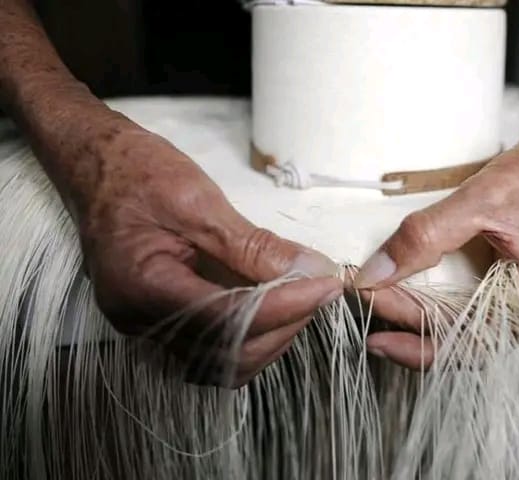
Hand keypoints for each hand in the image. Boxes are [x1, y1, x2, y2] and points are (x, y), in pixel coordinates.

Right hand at [72, 117, 341, 387]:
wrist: (94, 165)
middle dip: (284, 325)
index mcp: (142, 285)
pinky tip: (272, 304)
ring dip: (271, 336)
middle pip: (229, 354)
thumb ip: (253, 244)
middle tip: (317, 287)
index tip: (326, 285)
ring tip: (299, 295)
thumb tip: (310, 269)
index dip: (286, 307)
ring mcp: (147, 325)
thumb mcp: (197, 199)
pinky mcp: (159, 321)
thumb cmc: (136, 171)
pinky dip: (250, 334)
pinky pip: (212, 347)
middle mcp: (140, 319)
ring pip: (223, 362)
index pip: (229, 320)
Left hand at [354, 122, 518, 369]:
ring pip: (466, 330)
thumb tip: (374, 273)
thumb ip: (425, 237)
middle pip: (463, 340)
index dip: (408, 319)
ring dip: (420, 319)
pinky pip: (475, 312)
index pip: (463, 333)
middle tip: (361, 304)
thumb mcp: (480, 199)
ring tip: (377, 305)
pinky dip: (439, 306)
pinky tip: (407, 296)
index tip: (365, 295)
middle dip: (408, 325)